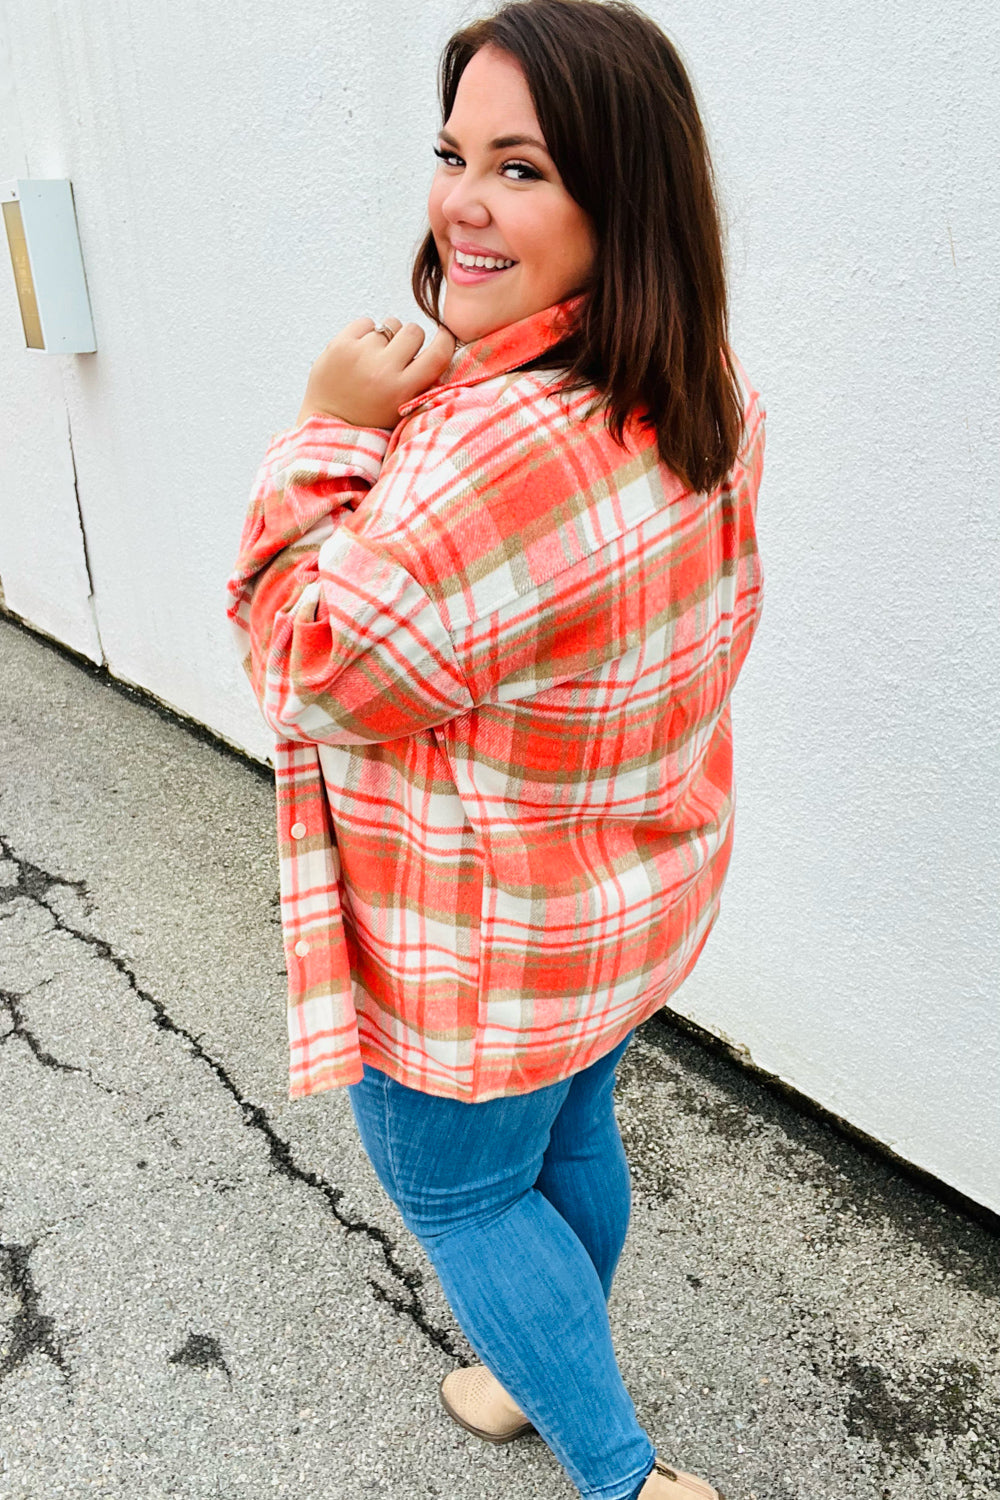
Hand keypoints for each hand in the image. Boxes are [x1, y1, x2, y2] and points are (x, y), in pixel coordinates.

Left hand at [295, 316, 455, 429]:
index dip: (445, 339)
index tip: (442, 336)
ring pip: (389, 324)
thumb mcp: (404, 408)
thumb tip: (441, 343)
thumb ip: (422, 382)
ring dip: (386, 339)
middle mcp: (382, 369)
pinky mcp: (340, 344)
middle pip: (413, 331)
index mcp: (402, 390)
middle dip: (410, 341)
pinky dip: (365, 334)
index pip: (438, 353)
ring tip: (374, 360)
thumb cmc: (370, 419)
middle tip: (399, 356)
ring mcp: (359, 354)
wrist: (329, 424)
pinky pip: (366, 322)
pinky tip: (359, 353)